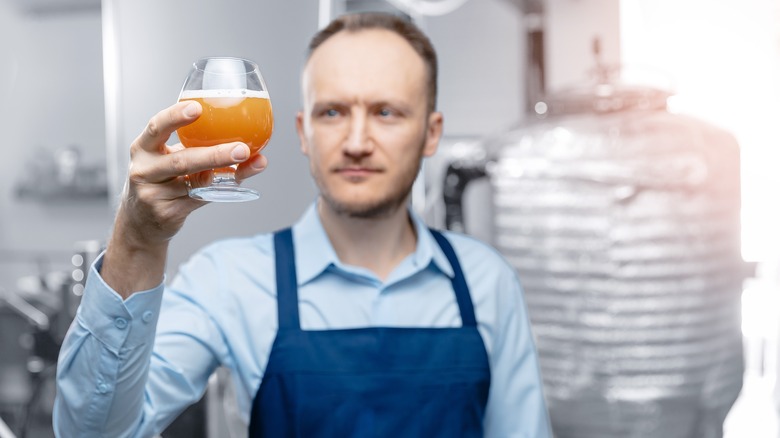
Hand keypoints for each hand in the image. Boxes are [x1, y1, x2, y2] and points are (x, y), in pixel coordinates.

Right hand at [120, 100, 267, 247]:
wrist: (141, 221)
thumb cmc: (161, 180)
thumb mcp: (167, 158)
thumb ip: (193, 146)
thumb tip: (242, 134)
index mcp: (143, 148)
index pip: (156, 128)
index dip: (175, 116)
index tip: (197, 107)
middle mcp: (144, 170)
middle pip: (182, 161)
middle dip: (215, 155)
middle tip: (242, 149)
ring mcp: (153, 195)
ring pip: (196, 182)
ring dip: (225, 173)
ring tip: (248, 161)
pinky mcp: (167, 213)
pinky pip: (200, 198)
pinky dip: (220, 188)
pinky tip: (236, 180)